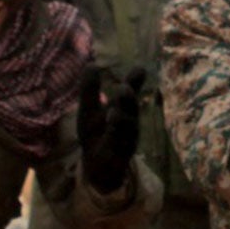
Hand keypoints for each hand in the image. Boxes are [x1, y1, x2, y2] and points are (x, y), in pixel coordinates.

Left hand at [78, 66, 145, 193]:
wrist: (97, 164)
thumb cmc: (96, 133)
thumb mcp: (90, 110)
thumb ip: (90, 89)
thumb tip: (92, 64)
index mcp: (122, 109)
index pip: (129, 93)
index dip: (134, 82)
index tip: (139, 70)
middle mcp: (128, 122)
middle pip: (131, 110)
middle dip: (128, 100)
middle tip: (124, 89)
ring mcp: (127, 140)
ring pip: (127, 130)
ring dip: (121, 121)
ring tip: (112, 113)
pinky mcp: (120, 157)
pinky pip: (119, 149)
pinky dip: (114, 141)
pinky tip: (109, 134)